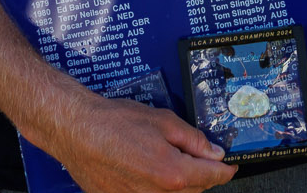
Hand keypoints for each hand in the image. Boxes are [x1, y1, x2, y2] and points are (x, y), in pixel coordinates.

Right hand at [25, 95, 234, 192]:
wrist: (76, 132)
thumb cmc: (115, 122)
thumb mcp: (163, 120)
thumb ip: (193, 139)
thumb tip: (214, 153)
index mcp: (174, 174)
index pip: (213, 178)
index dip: (225, 170)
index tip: (230, 166)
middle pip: (196, 191)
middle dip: (201, 175)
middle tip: (196, 156)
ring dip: (180, 184)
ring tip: (167, 161)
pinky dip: (157, 188)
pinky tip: (147, 170)